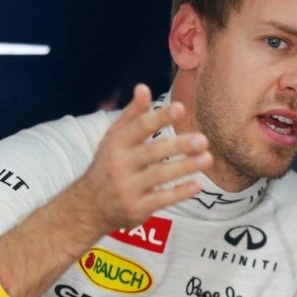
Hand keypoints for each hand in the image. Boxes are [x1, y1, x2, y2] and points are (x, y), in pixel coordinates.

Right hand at [76, 84, 211, 235]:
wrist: (88, 206)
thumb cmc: (108, 164)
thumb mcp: (114, 138)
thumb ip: (132, 114)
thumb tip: (143, 87)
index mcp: (116, 143)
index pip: (139, 127)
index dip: (159, 117)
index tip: (180, 108)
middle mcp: (120, 164)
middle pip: (152, 152)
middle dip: (178, 145)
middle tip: (203, 140)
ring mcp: (127, 188)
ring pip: (159, 175)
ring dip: (185, 167)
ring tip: (207, 158)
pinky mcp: (136, 208)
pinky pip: (161, 199)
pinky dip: (180, 193)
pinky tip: (197, 185)